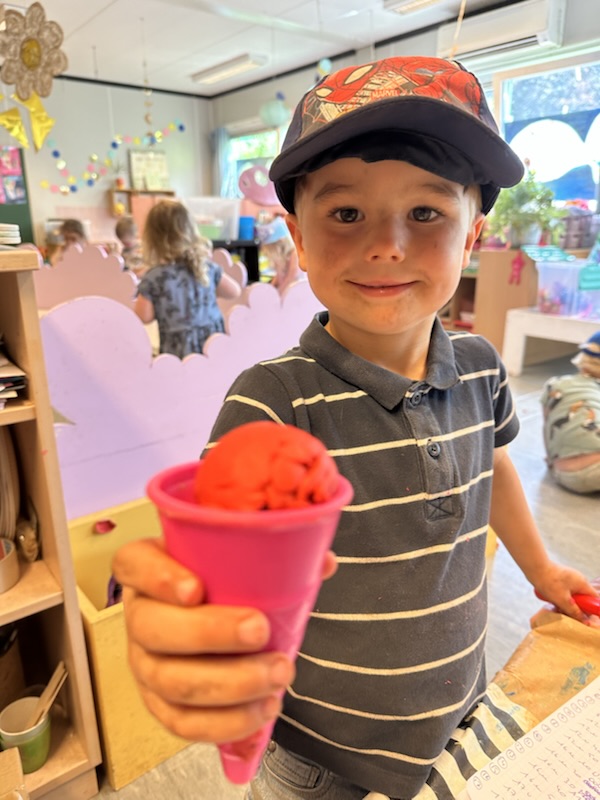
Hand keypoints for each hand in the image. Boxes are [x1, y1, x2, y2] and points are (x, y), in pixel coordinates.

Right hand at [112, 537, 335, 742]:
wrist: (212, 619)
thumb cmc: (222, 581)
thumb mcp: (239, 557)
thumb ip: (277, 551)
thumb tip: (322, 560)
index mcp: (147, 567)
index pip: (134, 564)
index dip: (158, 577)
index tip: (195, 588)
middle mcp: (139, 615)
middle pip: (154, 628)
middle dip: (211, 633)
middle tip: (260, 631)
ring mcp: (145, 663)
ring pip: (171, 680)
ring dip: (230, 683)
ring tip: (277, 674)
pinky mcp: (160, 703)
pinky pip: (182, 722)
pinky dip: (224, 722)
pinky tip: (261, 708)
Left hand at [532, 564, 599, 624]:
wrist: (534, 568)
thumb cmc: (549, 582)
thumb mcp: (562, 600)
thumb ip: (574, 611)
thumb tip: (585, 621)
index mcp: (582, 583)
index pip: (594, 598)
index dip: (592, 608)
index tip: (586, 617)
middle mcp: (578, 580)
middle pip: (584, 598)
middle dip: (578, 608)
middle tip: (570, 615)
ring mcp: (570, 579)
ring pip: (574, 596)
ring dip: (568, 604)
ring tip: (559, 608)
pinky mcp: (561, 580)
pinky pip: (566, 592)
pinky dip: (562, 599)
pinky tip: (554, 602)